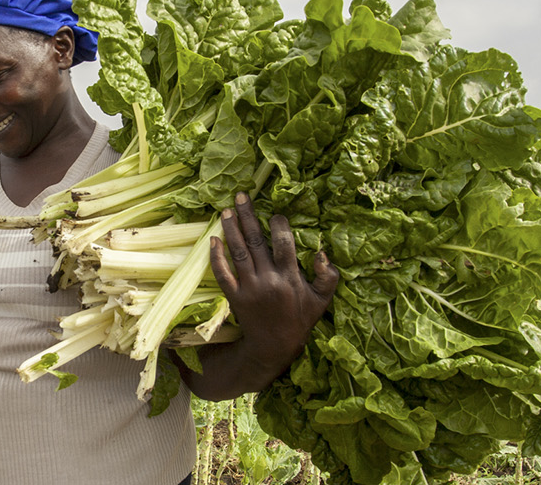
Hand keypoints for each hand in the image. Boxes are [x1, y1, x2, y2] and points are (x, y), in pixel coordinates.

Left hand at [209, 192, 338, 352]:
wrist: (274, 346)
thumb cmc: (300, 319)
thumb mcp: (322, 300)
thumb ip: (328, 276)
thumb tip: (322, 253)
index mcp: (290, 277)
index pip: (283, 244)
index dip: (278, 225)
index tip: (275, 214)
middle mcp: (268, 279)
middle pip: (255, 241)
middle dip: (248, 216)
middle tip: (240, 195)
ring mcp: (249, 288)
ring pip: (238, 252)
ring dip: (230, 229)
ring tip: (225, 211)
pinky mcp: (234, 297)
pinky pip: (223, 274)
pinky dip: (216, 257)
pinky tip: (212, 240)